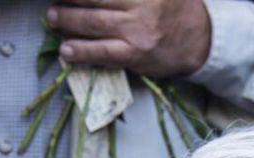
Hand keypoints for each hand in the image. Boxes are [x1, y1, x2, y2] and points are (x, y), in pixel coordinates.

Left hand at [47, 0, 211, 77]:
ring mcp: (137, 31)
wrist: (201, 40)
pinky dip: (82, 51)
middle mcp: (140, 6)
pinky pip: (103, 52)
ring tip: (52, 17)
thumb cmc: (175, 8)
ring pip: (93, 23)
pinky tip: (66, 49)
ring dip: (67, 20)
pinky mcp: (136, 55)